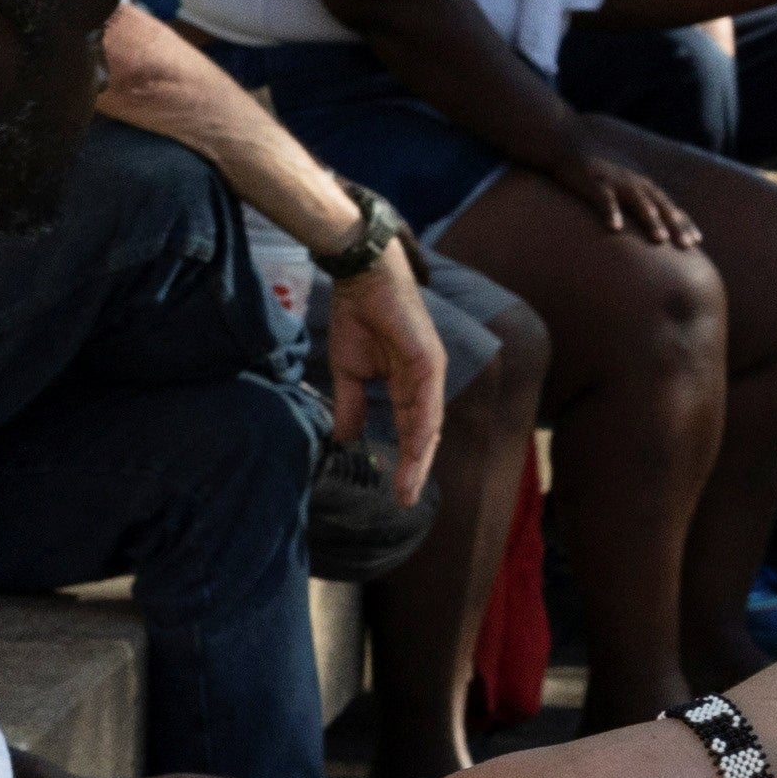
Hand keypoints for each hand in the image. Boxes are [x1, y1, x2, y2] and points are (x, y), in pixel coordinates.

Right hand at [319, 241, 450, 498]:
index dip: (405, 461)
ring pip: (428, 424)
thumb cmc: (357, 316)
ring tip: (408, 488)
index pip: (411, 431)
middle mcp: (425, 382)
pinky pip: (425, 402)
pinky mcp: (428, 359)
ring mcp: (430, 371)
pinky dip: (420, 429)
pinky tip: (414, 451)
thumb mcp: (349, 371)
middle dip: (415, 469)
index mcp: (409, 385)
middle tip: (405, 500)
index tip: (396, 493)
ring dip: (419, 458)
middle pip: (425, 434)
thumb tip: (345, 438)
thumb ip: (352, 405)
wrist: (360, 277)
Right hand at [560, 142, 707, 249]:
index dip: (683, 221)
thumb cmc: (597, 166)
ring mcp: (616, 181)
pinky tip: (615, 229)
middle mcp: (635, 182)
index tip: (697, 240)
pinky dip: (611, 212)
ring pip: (638, 202)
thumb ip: (635, 196)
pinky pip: (604, 199)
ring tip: (660, 240)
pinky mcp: (594, 181)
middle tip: (687, 245)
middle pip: (660, 205)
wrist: (569, 141)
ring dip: (650, 220)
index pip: (668, 205)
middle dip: (675, 225)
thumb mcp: (622, 179)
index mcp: (642, 184)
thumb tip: (649, 217)